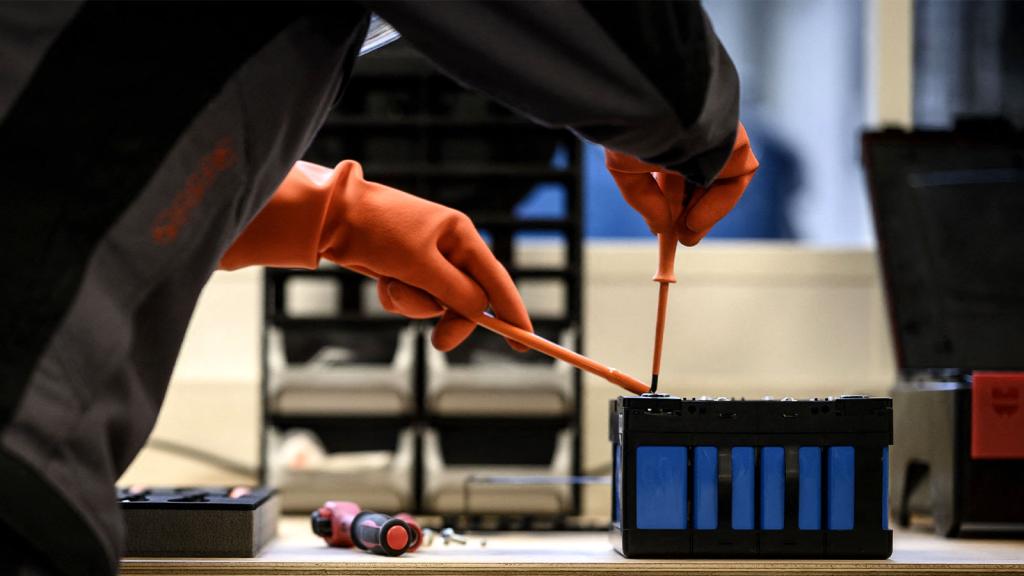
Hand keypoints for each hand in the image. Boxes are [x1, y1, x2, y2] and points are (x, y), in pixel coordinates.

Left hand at [221, 161, 531, 351]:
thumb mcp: (421, 265)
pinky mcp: (402, 269)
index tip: (524, 341)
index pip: (496, 280)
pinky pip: (411, 299)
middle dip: (449, 318)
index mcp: (461, 236)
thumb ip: (455, 291)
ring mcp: (425, 260)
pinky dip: (397, 297)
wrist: (332, 218)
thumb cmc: (378, 231)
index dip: (513, 311)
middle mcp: (448, 247)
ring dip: (413, 304)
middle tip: (439, 343)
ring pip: (435, 303)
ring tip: (391, 284)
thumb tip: (479, 312)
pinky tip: (380, 279)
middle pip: (466, 298)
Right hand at [605, 122, 757, 245]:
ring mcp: (717, 135)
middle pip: (702, 178)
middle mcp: (696, 131)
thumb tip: (659, 227)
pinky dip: (719, 202)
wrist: (653, 104)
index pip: (679, 169)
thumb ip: (644, 199)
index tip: (666, 227)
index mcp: (668, 130)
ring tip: (685, 234)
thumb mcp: (625, 166)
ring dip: (704, 211)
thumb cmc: (631, 125)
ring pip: (719, 180)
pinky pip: (735, 177)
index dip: (674, 200)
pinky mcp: (735, 140)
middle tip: (681, 238)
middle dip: (691, 211)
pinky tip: (694, 221)